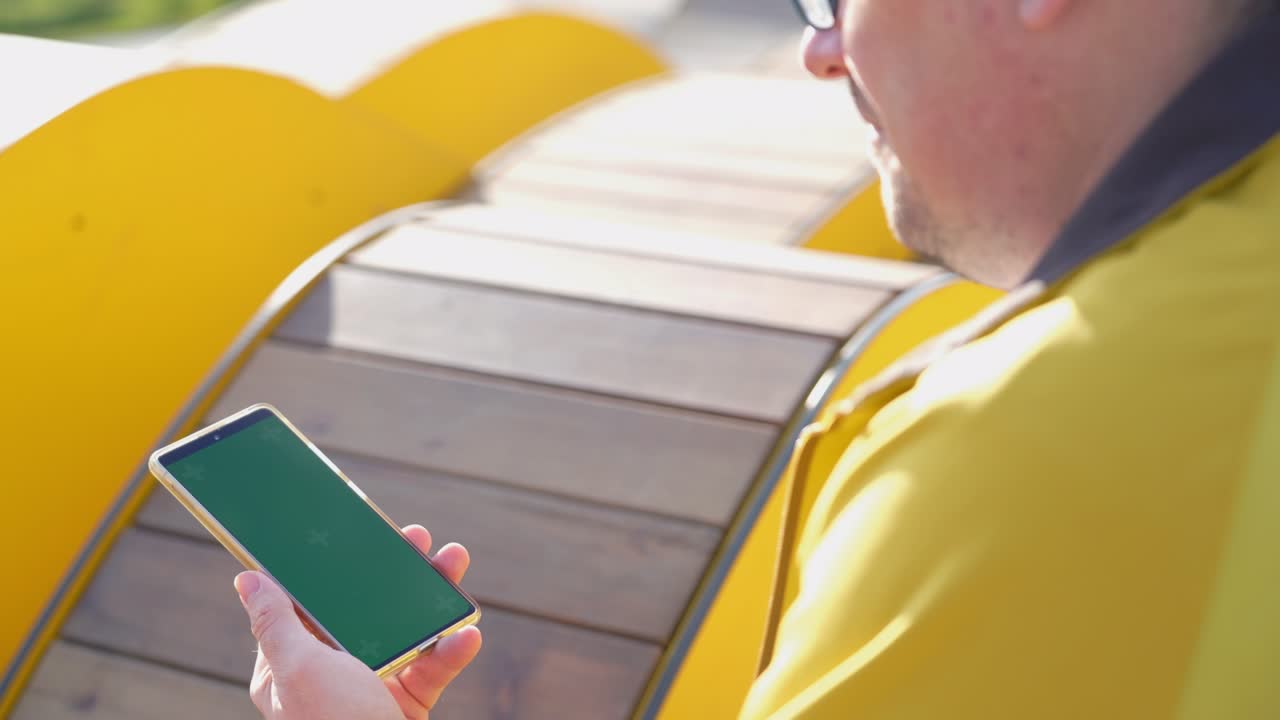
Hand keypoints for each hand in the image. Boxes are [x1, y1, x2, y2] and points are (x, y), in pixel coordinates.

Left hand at [233, 525, 481, 719]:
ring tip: (454, 563)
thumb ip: (276, 623)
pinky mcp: (405, 704)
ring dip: (434, 599)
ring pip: (405, 631)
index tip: (354, 533)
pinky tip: (467, 634)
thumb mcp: (300, 671)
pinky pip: (432, 669)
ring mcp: (370, 689)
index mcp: (291, 666)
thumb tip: (247, 580)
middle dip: (395, 574)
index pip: (308, 602)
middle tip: (419, 539)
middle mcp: (330, 674)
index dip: (331, 566)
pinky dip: (451, 650)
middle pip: (364, 610)